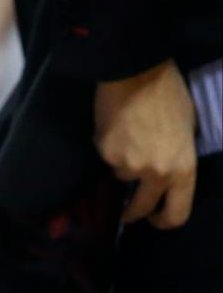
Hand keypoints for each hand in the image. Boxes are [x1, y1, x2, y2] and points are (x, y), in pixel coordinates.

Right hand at [96, 61, 197, 229]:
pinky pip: (106, 156)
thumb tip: (168, 167)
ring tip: (125, 141)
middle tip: (129, 211)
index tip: (155, 220)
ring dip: (122, 164)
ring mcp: (128, 164)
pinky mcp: (105, 151)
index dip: (164, 222)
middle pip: (142, 206)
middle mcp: (156, 174)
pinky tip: (114, 127)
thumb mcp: (189, 131)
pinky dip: (108, 146)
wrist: (135, 71)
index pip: (176, 214)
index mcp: (184, 170)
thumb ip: (179, 156)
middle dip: (134, 212)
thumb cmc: (169, 95)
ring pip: (121, 175)